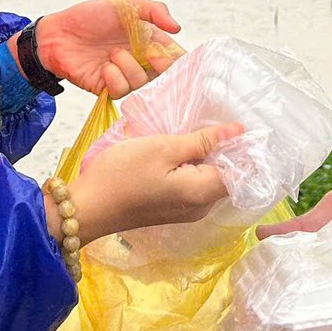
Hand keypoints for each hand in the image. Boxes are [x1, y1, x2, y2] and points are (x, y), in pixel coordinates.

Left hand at [34, 0, 181, 97]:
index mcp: (148, 40)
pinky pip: (122, 91)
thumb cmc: (90, 16)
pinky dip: (115, 78)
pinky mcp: (108, 87)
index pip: (174, 54)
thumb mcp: (125, 4)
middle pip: (165, 74)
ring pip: (143, 83)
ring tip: (113, 53)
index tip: (164, 50)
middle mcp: (139, 59)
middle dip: (162, 66)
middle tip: (151, 55)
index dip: (176, 57)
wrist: (58, 33)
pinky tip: (104, 67)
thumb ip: (154, 10)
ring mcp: (124, 74)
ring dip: (130, 66)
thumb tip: (177, 28)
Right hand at [67, 122, 241, 240]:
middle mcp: (201, 207)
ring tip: (196, 130)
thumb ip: (202, 142)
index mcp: (202, 193)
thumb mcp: (163, 148)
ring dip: (206, 156)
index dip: (245, 148)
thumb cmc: (122, 174)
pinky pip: (193, 184)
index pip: (242, 172)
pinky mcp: (173, 208)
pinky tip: (180, 149)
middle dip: (225, 149)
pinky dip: (192, 166)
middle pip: (227, 175)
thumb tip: (238, 132)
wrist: (86, 208)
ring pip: (209, 178)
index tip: (240, 124)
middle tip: (215, 120)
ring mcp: (186, 210)